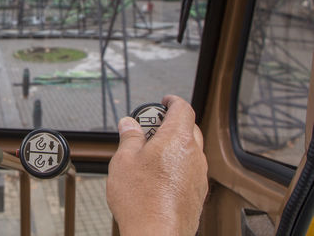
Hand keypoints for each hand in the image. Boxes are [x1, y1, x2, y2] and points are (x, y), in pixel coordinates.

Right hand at [107, 95, 207, 235]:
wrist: (156, 234)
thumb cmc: (141, 200)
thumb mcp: (124, 160)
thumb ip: (129, 137)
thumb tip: (129, 124)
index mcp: (177, 140)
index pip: (183, 109)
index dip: (173, 101)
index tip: (164, 101)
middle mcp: (194, 155)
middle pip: (189, 128)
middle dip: (172, 123)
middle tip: (150, 128)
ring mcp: (199, 176)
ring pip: (190, 150)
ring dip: (174, 146)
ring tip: (150, 155)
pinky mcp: (198, 193)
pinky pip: (190, 170)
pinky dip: (178, 165)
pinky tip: (159, 176)